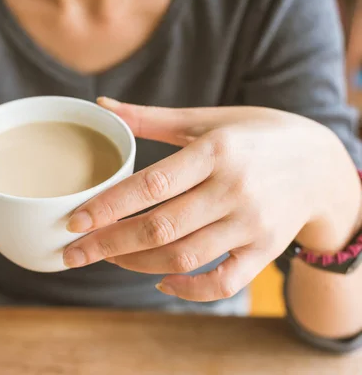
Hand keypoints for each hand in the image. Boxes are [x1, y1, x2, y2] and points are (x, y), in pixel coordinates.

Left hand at [64, 97, 360, 301]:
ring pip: (184, 256)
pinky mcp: (265, 250)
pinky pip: (224, 282)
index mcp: (216, 151)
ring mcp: (252, 224)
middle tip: (72, 253)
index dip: (108, 206)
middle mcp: (234, 189)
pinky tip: (162, 282)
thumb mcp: (208, 119)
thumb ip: (151, 118)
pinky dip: (190, 289)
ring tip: (108, 258)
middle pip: (160, 227)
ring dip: (138, 264)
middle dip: (109, 244)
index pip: (151, 185)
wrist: (322, 163)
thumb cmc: (256, 135)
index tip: (74, 221)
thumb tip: (101, 106)